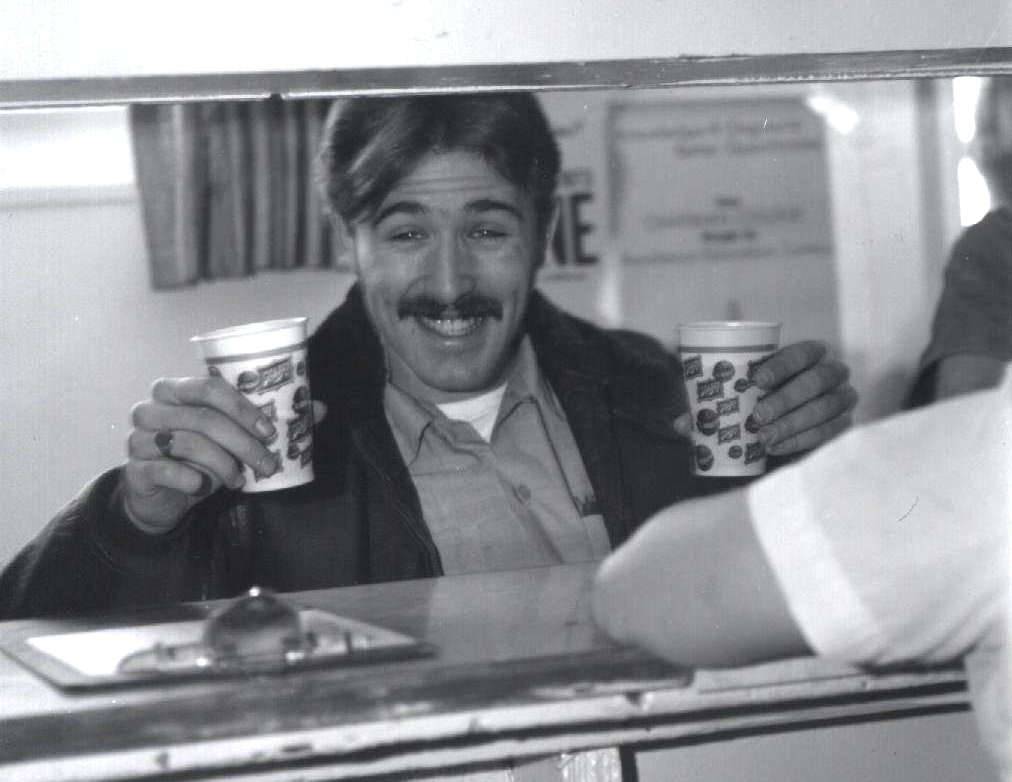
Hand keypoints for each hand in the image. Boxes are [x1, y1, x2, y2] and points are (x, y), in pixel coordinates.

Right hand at [123, 377, 325, 534]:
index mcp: (175, 390)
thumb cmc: (200, 457)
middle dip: (243, 442)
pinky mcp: (135, 468)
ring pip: (188, 443)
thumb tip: (318, 407)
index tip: (270, 431)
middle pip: (203, 417)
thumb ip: (269, 421)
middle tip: (268, 462)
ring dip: (224, 464)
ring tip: (240, 480)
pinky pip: (164, 468)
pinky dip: (190, 478)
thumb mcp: (232, 438)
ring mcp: (138, 437)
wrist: (160, 496)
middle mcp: (152, 408)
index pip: (209, 387)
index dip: (243, 407)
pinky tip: (203, 487)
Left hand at [675, 341, 856, 456]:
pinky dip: (801, 441)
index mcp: (809, 354)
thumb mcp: (742, 394)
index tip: (757, 380)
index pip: (802, 352)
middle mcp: (832, 372)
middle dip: (785, 399)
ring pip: (823, 409)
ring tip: (763, 438)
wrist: (793, 421)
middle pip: (815, 382)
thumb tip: (680, 423)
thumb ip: (713, 403)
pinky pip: (829, 433)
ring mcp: (843, 399)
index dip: (782, 364)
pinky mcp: (845, 425)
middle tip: (757, 417)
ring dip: (792, 424)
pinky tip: (777, 449)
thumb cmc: (762, 398)